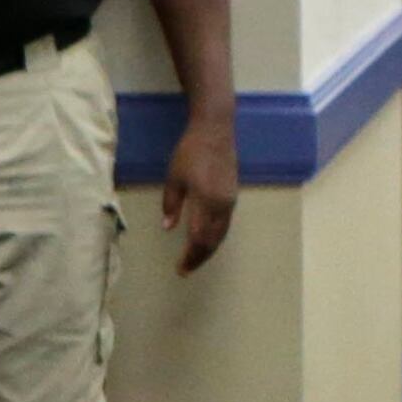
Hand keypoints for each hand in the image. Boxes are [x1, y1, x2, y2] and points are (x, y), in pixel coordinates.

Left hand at [161, 115, 238, 273]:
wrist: (215, 131)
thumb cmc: (190, 153)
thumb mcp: (174, 179)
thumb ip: (171, 205)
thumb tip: (168, 228)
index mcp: (206, 202)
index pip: (199, 238)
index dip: (190, 256)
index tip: (180, 269)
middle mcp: (223, 205)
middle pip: (213, 240)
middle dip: (199, 257)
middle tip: (185, 270)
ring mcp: (230, 200)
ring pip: (221, 233)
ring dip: (208, 249)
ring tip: (194, 260)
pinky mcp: (233, 195)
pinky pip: (225, 224)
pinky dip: (215, 237)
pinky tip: (205, 240)